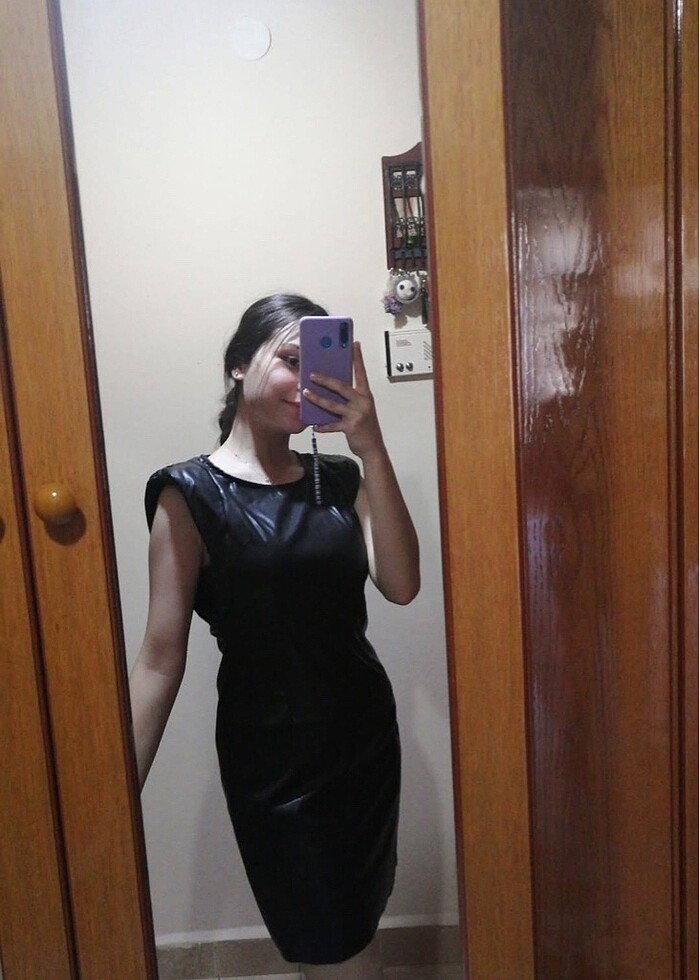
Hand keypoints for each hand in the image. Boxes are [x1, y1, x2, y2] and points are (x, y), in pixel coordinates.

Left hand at [302, 341, 384, 458]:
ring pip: (333, 405)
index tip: (354, 344)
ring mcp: (357, 414)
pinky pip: (333, 425)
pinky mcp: (351, 427)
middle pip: (342, 387)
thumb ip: (350, 398)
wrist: (373, 447)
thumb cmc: (365, 426)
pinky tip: (315, 425)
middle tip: (312, 374)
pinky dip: (323, 425)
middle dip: (326, 380)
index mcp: (366, 395)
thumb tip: (332, 389)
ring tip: (306, 393)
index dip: (358, 358)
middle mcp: (362, 402)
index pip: (361, 373)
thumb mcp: (361, 408)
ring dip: (318, 399)